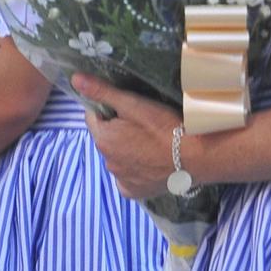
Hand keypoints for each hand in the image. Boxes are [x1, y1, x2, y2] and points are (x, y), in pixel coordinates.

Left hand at [73, 73, 180, 200]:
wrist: (195, 157)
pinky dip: (135, 169)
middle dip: (118, 129)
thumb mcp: (134, 104)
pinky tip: (150, 162)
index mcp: (103, 138)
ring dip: (127, 149)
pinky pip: (127, 177)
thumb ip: (103, 92)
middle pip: (106, 138)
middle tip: (144, 123)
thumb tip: (75, 79)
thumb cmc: (165, 126)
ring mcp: (120, 179)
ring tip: (150, 142)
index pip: (94, 116)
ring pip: (117, 157)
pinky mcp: (134, 192)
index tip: (129, 107)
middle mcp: (107, 161)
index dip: (109, 108)